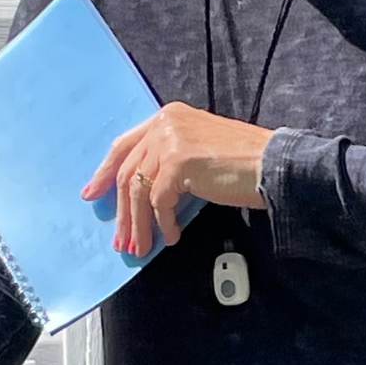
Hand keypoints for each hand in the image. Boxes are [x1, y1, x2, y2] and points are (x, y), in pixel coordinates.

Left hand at [82, 102, 273, 256]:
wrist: (273, 163)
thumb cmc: (242, 161)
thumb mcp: (198, 151)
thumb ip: (169, 161)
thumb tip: (142, 199)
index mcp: (168, 116)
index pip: (124, 145)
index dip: (105, 172)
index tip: (92, 194)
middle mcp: (165, 123)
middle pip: (129, 172)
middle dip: (123, 212)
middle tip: (121, 240)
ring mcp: (170, 140)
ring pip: (140, 190)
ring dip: (139, 224)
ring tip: (141, 247)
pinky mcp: (179, 161)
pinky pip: (160, 201)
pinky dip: (163, 223)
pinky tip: (172, 235)